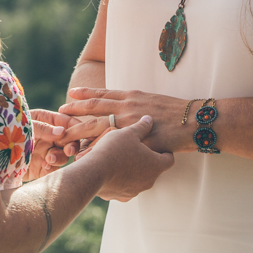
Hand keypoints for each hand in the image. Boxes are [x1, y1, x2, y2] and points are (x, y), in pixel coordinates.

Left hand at [26, 109, 76, 179]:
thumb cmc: (5, 131)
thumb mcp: (24, 126)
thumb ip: (43, 128)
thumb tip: (62, 132)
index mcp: (47, 120)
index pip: (67, 122)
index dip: (76, 127)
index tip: (78, 133)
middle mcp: (49, 136)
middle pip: (69, 140)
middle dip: (72, 145)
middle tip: (69, 150)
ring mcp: (46, 152)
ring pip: (63, 155)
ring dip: (60, 157)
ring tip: (49, 159)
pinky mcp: (41, 168)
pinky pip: (54, 168)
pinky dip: (52, 167)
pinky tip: (45, 166)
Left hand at [60, 87, 191, 154]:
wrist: (194, 120)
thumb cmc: (175, 110)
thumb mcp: (151, 101)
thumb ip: (135, 104)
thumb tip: (122, 108)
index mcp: (132, 97)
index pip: (103, 94)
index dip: (85, 94)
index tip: (69, 94)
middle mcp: (129, 107)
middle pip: (96, 109)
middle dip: (75, 113)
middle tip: (58, 115)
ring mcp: (134, 124)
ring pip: (101, 128)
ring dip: (81, 133)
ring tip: (65, 138)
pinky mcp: (139, 140)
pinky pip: (118, 148)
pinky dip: (103, 152)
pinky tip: (90, 158)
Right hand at [80, 115, 174, 201]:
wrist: (93, 172)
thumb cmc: (114, 150)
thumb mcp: (129, 133)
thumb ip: (142, 126)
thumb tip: (149, 119)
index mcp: (156, 165)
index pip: (169, 159)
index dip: (164, 150)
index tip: (158, 145)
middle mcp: (149, 181)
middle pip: (154, 169)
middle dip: (147, 160)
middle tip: (137, 149)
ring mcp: (135, 191)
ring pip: (139, 179)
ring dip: (134, 171)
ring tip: (122, 159)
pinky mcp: (120, 196)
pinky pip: (125, 187)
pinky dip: (121, 180)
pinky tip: (112, 170)